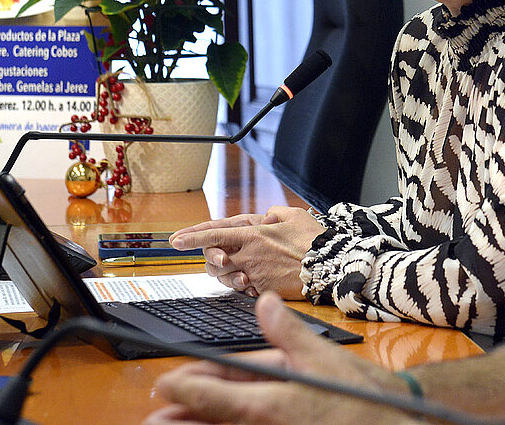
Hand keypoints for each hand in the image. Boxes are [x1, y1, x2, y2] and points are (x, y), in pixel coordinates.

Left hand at [144, 293, 416, 424]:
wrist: (390, 422)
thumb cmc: (358, 392)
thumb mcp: (322, 353)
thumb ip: (286, 329)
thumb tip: (263, 301)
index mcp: (272, 400)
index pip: (216, 395)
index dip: (186, 388)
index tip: (164, 383)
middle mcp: (266, 423)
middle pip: (213, 421)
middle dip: (183, 417)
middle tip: (154, 417)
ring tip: (172, 422)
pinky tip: (218, 422)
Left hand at [169, 207, 324, 299]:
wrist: (330, 266)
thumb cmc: (315, 240)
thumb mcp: (294, 215)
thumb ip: (275, 213)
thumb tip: (266, 216)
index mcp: (254, 234)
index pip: (214, 234)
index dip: (191, 237)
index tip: (174, 240)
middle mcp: (250, 255)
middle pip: (214, 259)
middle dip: (211, 260)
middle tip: (218, 258)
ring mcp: (255, 274)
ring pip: (225, 277)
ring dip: (226, 274)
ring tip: (238, 269)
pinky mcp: (263, 291)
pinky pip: (243, 290)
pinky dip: (245, 285)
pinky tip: (255, 280)